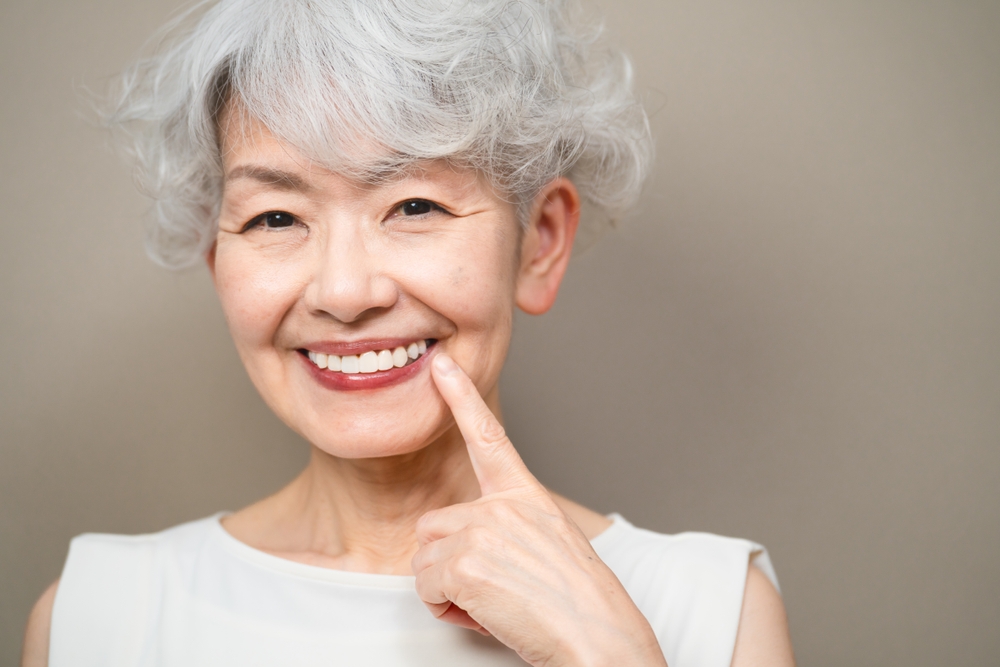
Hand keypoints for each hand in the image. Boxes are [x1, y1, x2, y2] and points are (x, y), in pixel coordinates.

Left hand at [411, 353, 667, 666]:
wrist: (600, 638)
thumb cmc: (580, 605)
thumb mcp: (549, 548)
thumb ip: (507, 531)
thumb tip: (466, 550)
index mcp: (527, 498)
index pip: (488, 438)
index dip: (461, 398)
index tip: (442, 367)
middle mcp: (504, 506)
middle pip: (434, 526)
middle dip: (446, 564)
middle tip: (490, 590)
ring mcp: (484, 530)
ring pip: (425, 560)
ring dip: (446, 589)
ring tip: (493, 604)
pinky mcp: (466, 563)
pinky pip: (427, 588)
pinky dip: (447, 609)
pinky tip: (487, 614)